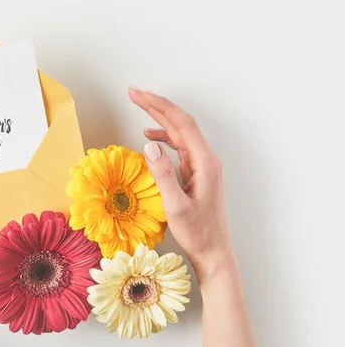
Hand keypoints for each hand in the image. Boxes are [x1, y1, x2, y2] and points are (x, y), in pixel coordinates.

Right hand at [128, 86, 232, 279]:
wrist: (213, 253)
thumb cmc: (197, 233)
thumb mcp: (175, 205)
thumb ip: (162, 174)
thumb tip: (149, 144)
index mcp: (204, 162)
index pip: (181, 124)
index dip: (159, 106)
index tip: (138, 95)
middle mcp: (205, 160)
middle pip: (181, 123)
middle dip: (157, 106)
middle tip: (134, 93)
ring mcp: (201, 166)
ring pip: (180, 133)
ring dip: (159, 119)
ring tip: (139, 107)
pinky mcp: (196, 174)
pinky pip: (179, 147)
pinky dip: (164, 138)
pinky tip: (150, 138)